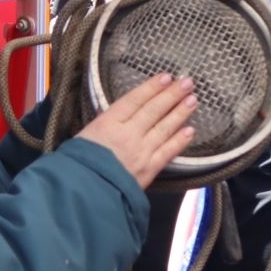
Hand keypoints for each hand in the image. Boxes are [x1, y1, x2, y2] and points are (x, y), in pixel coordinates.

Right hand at [76, 74, 197, 188]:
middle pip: (153, 110)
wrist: (84, 194)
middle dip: (171, 95)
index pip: (134, 100)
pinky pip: (168, 152)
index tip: (165, 77)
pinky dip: (180, 141)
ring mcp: (141, 151)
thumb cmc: (77, 165)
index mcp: (108, 123)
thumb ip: (102, 126)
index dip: (151, 87)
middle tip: (187, 83)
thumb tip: (113, 118)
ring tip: (193, 100)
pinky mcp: (149, 170)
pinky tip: (190, 130)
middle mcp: (128, 134)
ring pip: (164, 128)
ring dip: (180, 113)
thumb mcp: (83, 137)